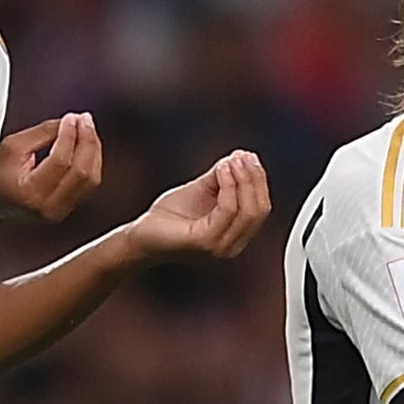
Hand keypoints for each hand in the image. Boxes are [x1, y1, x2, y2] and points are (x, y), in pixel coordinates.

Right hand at [0, 113, 103, 227]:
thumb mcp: (12, 147)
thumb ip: (42, 133)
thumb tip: (69, 122)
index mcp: (31, 194)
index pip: (61, 161)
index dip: (70, 135)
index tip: (72, 118)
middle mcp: (49, 208)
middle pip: (82, 172)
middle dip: (87, 141)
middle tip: (85, 120)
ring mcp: (61, 212)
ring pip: (91, 179)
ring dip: (92, 151)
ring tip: (86, 130)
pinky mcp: (67, 210)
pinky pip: (89, 185)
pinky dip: (91, 162)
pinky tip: (86, 147)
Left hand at [123, 150, 273, 262]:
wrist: (142, 235)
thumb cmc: (169, 217)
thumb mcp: (202, 190)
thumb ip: (222, 178)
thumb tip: (241, 158)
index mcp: (236, 235)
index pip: (261, 209)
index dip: (259, 180)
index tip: (249, 156)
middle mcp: (232, 245)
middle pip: (259, 210)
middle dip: (254, 179)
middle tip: (242, 156)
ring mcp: (220, 246)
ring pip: (247, 211)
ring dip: (242, 180)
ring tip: (231, 161)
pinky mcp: (204, 242)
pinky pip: (227, 210)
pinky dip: (228, 186)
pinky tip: (221, 170)